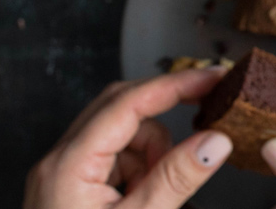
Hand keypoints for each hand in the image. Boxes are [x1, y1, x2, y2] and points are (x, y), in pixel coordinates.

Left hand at [24, 67, 233, 208]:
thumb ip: (176, 178)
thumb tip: (215, 140)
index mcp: (69, 164)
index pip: (128, 102)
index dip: (175, 85)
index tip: (214, 77)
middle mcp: (60, 161)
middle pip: (120, 108)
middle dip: (164, 115)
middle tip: (207, 114)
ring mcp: (62, 174)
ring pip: (120, 135)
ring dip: (152, 150)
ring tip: (158, 194)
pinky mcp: (70, 189)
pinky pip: (114, 159)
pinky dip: (139, 169)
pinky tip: (145, 199)